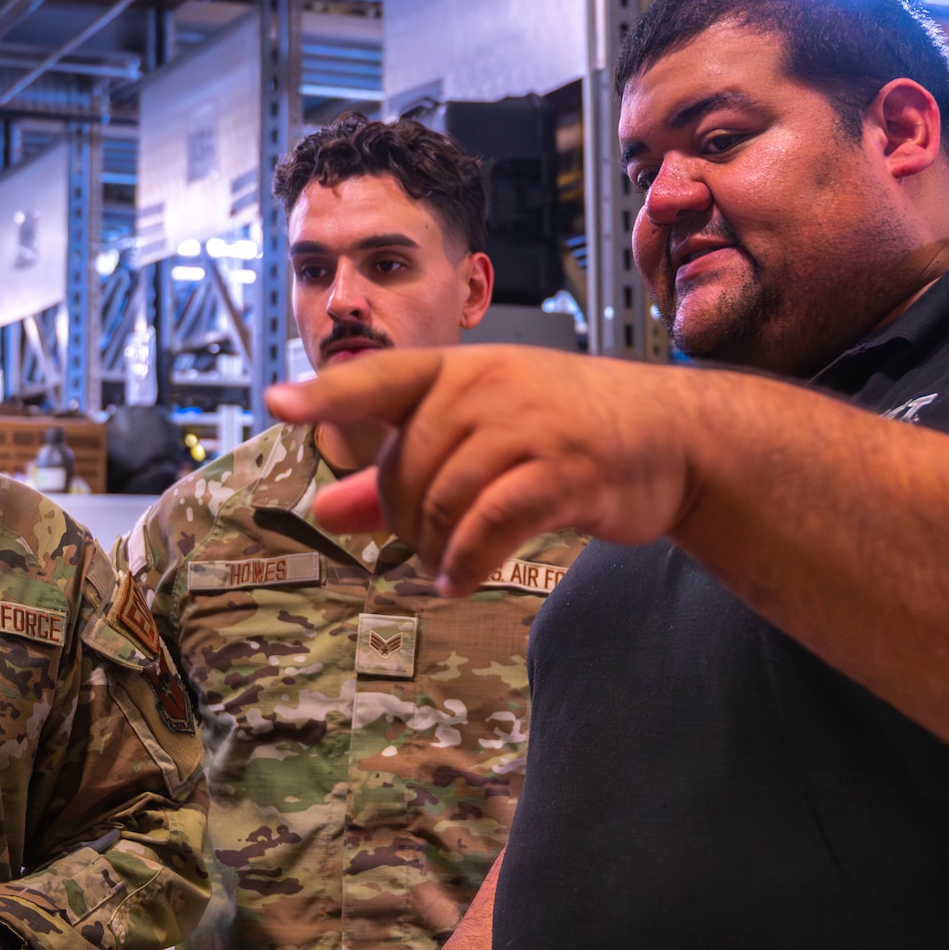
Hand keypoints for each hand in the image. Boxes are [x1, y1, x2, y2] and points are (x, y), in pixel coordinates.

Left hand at [266, 345, 699, 593]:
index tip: (276, 402)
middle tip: (421, 548)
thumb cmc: (566, 432)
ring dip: (433, 549)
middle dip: (402, 521)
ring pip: (445, 499)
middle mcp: (489, 387)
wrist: (672, 437)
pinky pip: (492, 524)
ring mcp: (529, 426)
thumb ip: (399, 473)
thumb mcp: (480, 437)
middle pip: (408, 466)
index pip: (379, 378)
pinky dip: (467, 561)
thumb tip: (324, 511)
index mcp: (461, 369)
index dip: (326, 393)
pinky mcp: (565, 471)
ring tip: (443, 569)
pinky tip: (461, 580)